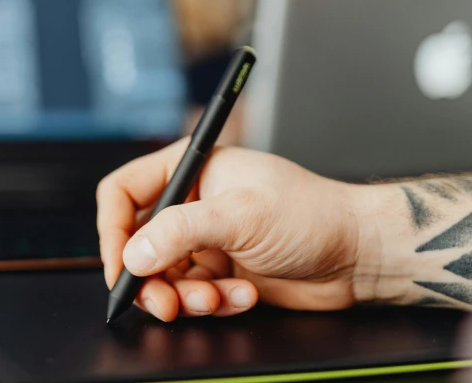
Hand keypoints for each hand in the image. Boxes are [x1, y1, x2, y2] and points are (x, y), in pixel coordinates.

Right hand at [96, 138, 362, 320]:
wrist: (358, 253)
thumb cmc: (311, 213)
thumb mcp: (240, 215)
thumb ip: (181, 232)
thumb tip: (133, 255)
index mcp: (189, 169)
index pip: (123, 193)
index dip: (112, 230)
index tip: (120, 264)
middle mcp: (191, 203)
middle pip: (137, 243)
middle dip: (149, 278)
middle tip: (163, 303)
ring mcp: (205, 240)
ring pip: (163, 276)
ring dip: (184, 296)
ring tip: (214, 299)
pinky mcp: (220, 271)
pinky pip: (192, 295)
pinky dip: (212, 302)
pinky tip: (243, 295)